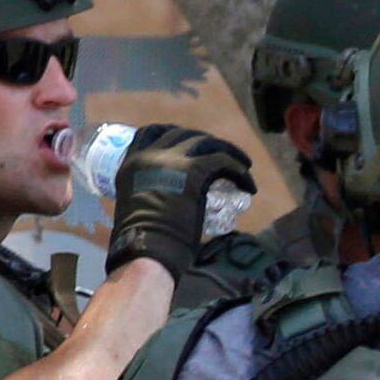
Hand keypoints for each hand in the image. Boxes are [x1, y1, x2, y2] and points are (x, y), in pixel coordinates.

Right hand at [105, 123, 258, 289]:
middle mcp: (150, 154)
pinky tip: (247, 183)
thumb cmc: (140, 238)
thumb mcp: (135, 204)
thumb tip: (162, 195)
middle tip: (218, 154)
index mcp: (131, 162)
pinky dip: (238, 170)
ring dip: (226, 151)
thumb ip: (146, 192)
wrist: (147, 247)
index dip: (171, 133)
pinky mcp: (194, 169)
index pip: (150, 133)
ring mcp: (172, 160)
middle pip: (182, 135)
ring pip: (205, 143)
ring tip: (242, 164)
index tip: (186, 141)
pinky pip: (222, 161)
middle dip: (203, 142)